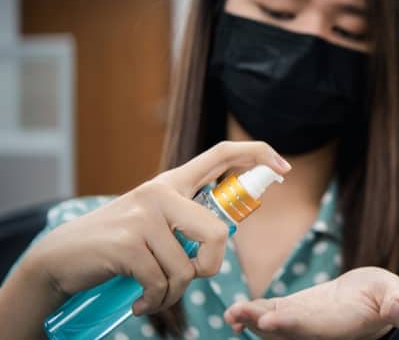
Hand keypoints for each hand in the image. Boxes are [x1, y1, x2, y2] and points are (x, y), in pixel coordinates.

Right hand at [22, 141, 289, 315]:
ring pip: (188, 267)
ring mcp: (144, 215)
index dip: (258, 154)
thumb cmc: (114, 247)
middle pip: (217, 233)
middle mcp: (160, 191)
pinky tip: (140, 301)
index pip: (222, 153)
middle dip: (210, 268)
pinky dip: (156, 301)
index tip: (284, 168)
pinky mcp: (129, 242)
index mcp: (171, 183)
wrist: (58, 260)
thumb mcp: (153, 223)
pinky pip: (164, 283)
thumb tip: (223, 235)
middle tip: (188, 279)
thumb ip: (185, 221)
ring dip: (173, 292)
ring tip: (152, 292)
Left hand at [224, 267, 398, 339]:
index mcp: (341, 328)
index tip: (271, 320)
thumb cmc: (389, 300)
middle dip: (262, 324)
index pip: (313, 329)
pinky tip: (235, 313)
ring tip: (233, 313)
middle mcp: (318, 333)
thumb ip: (398, 304)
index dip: (292, 325)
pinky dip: (253, 314)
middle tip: (238, 314)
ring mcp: (303, 325)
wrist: (374, 302)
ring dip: (251, 321)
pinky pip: (271, 315)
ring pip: (273, 328)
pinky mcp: (294, 312)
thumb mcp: (398, 299)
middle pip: (286, 333)